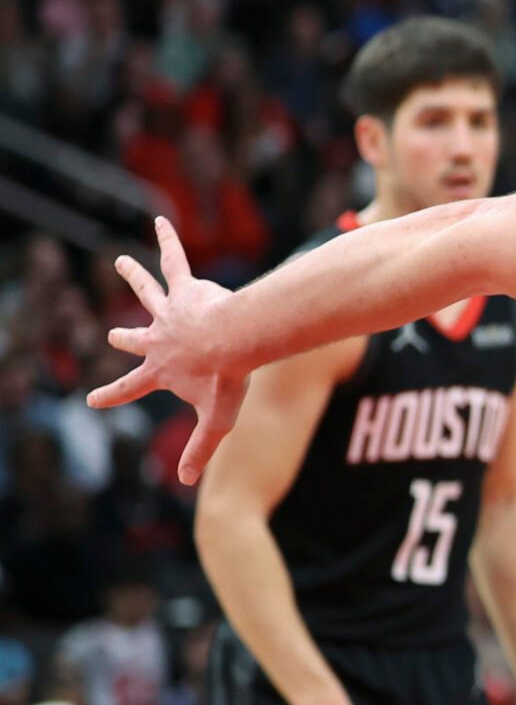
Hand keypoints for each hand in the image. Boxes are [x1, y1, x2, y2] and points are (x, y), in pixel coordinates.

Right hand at [88, 218, 245, 484]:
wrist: (234, 341)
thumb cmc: (227, 380)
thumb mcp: (216, 420)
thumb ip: (201, 450)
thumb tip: (189, 484)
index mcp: (160, 369)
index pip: (130, 388)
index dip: (111, 396)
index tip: (93, 400)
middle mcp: (158, 338)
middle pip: (134, 339)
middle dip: (124, 340)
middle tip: (113, 337)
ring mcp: (169, 311)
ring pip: (146, 291)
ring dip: (133, 276)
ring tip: (121, 261)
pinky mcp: (187, 289)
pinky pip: (175, 260)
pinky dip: (168, 240)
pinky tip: (162, 220)